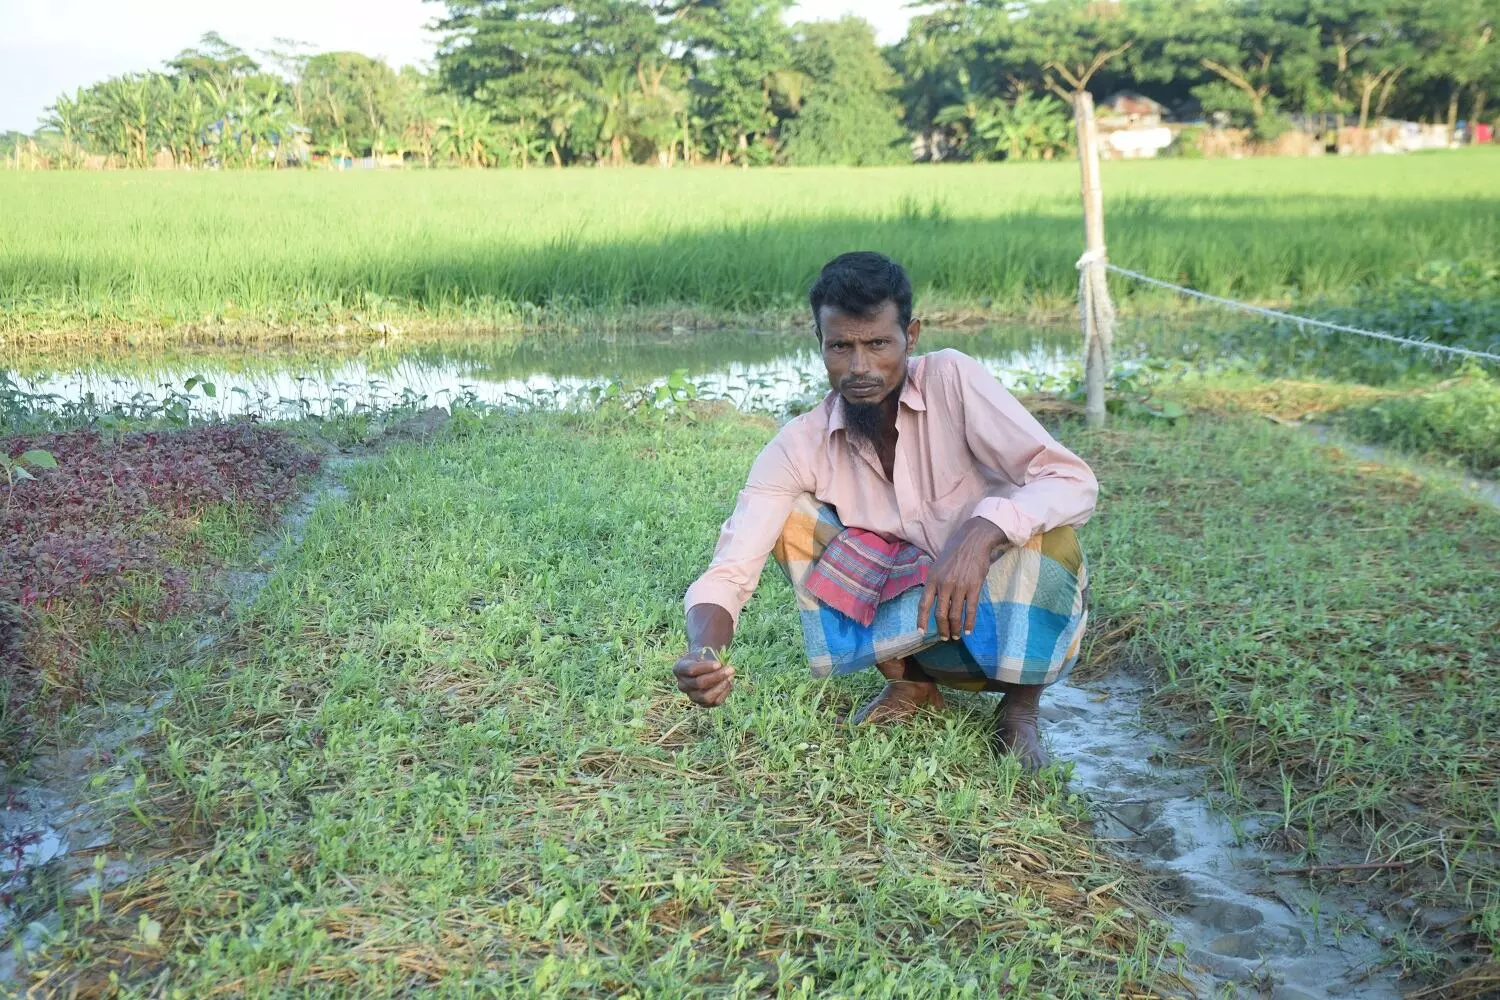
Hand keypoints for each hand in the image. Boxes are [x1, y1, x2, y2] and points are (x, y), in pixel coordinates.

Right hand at [672, 648, 734, 706]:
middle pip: (699, 683)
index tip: (719, 663)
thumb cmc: (703, 657)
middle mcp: (682, 685)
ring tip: (731, 676)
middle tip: (731, 668)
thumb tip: (722, 667)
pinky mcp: (703, 704)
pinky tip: (730, 682)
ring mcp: (691, 696)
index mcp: (678, 669)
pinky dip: (725, 692)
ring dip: (721, 686)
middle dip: (717, 676)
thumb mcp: (703, 652)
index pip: (691, 670)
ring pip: (706, 697)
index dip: (706, 667)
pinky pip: (715, 702)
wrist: (704, 665)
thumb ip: (710, 658)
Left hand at [917, 517, 1007, 640]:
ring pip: (955, 615)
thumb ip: (935, 583)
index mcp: (932, 579)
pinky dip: (969, 623)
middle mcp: (944, 584)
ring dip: (955, 629)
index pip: (923, 604)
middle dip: (942, 629)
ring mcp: (959, 586)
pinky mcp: (974, 587)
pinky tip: (969, 631)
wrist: (973, 540)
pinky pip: (971, 610)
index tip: (921, 632)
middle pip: (940, 614)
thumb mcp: (938, 566)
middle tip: (944, 637)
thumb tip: (933, 600)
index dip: (921, 620)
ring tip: (956, 636)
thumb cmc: (955, 552)